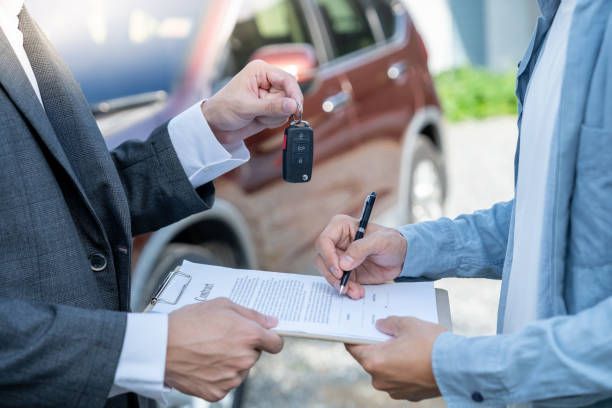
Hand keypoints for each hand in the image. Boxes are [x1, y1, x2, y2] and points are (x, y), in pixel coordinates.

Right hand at [164, 298, 282, 401]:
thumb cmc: (189, 322)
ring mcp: (232, 378)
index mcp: (249, 336)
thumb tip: (271, 322)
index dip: (269, 339)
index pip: (276, 343)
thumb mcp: (222, 305)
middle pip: (254, 355)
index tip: (262, 338)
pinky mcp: (218, 392)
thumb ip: (251, 314)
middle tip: (221, 338)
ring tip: (208, 350)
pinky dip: (218, 376)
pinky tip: (204, 363)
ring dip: (231, 362)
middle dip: (243, 347)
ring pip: (240, 370)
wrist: (161, 346)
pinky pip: (226, 383)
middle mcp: (245, 359)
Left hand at [201, 60, 302, 144]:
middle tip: (264, 115)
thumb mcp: (246, 107)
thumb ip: (271, 107)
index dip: (294, 94)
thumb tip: (293, 105)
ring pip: (287, 107)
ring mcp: (270, 95)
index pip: (286, 79)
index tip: (296, 108)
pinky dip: (273, 121)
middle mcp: (268, 80)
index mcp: (260, 71)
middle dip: (280, 109)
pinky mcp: (271, 108)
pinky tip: (259, 119)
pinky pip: (282, 116)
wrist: (215, 125)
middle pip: (290, 94)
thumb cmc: (224, 109)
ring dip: (274, 116)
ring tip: (256, 116)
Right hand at [315, 215, 407, 298]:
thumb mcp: (381, 241)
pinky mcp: (344, 272)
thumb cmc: (392, 242)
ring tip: (355, 291)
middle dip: (332, 275)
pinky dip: (347, 289)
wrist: (401, 258)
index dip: (328, 256)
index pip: (324, 241)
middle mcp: (336, 242)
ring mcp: (339, 258)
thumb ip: (361, 248)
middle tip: (344, 284)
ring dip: (340, 284)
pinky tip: (358, 292)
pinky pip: (338, 283)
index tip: (339, 270)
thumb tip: (343, 263)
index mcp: (341, 227)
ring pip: (328, 273)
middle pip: (321, 259)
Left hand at [347, 316, 446, 400]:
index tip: (357, 328)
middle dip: (377, 346)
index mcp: (374, 361)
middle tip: (387, 332)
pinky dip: (403, 369)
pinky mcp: (409, 395)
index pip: (354, 347)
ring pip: (386, 370)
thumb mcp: (408, 324)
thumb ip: (389, 323)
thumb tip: (380, 325)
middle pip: (370, 359)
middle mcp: (380, 380)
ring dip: (391, 359)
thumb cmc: (431, 344)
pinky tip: (415, 357)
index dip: (354, 336)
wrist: (459, 367)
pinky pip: (399, 379)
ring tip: (406, 344)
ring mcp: (394, 390)